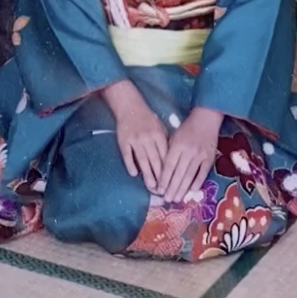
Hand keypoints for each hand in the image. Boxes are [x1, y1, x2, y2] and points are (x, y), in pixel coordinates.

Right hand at [102, 79, 167, 193]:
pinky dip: (130, 164)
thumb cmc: (148, 119)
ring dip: (147, 174)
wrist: (130, 107)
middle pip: (155, 160)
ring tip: (151, 186)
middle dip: (159, 176)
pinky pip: (127, 155)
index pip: (165, 156)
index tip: (171, 182)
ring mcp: (135, 140)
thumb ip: (165, 143)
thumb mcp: (160, 128)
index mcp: (159, 135)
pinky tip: (134, 174)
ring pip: (142, 159)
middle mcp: (148, 138)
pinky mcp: (124, 141)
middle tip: (162, 190)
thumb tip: (172, 162)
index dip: (168, 170)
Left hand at [156, 106, 221, 203]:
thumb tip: (162, 171)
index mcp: (177, 145)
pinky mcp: (210, 158)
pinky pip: (202, 173)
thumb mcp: (173, 136)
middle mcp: (188, 151)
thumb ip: (168, 152)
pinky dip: (197, 183)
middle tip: (167, 200)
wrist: (206, 118)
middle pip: (178, 174)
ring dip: (182, 189)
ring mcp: (200, 155)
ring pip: (189, 176)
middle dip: (172, 188)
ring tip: (176, 199)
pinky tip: (191, 192)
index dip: (164, 179)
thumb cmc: (187, 128)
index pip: (169, 166)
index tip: (159, 190)